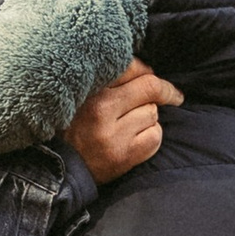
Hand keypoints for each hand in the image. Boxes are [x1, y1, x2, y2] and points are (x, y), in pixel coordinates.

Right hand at [67, 60, 181, 183]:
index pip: (133, 68)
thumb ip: (111, 80)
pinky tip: (136, 140)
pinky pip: (155, 136)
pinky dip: (151, 137)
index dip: (148, 72)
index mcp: (91, 89)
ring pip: (153, 113)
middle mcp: (101, 108)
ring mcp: (114, 134)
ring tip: (131, 124)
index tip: (153, 76)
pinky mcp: (124, 155)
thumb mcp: (84, 95)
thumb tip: (148, 71)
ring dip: (149, 117)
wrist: (61, 167)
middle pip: (150, 88)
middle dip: (165, 92)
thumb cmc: (75, 125)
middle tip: (173, 96)